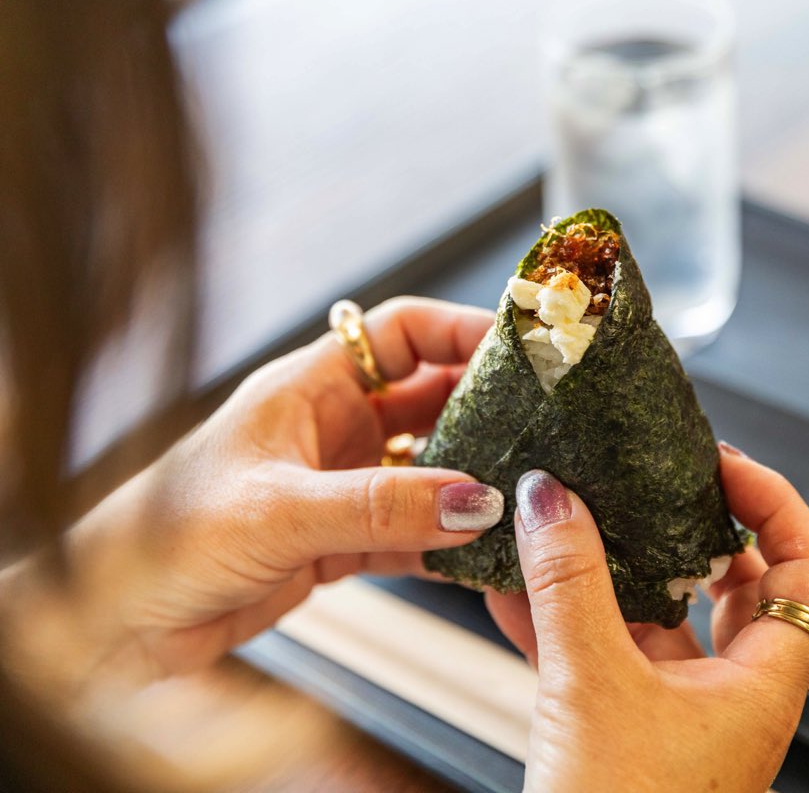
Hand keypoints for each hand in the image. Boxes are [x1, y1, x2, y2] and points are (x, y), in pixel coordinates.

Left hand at [3, 297, 499, 689]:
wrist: (119, 622)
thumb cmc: (165, 537)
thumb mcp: (279, 508)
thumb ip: (382, 505)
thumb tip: (478, 500)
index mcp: (309, 387)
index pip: (402, 333)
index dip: (463, 330)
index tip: (524, 348)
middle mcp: (331, 427)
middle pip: (430, 398)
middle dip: (486, 408)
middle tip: (546, 423)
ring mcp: (341, 485)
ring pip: (429, 468)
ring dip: (472, 481)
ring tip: (528, 493)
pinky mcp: (341, 542)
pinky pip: (414, 532)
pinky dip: (449, 543)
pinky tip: (484, 556)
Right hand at [485, 447, 808, 791]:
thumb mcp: (592, 688)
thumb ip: (569, 586)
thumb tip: (550, 499)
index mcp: (762, 683)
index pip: (807, 566)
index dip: (773, 503)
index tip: (718, 463)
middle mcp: (733, 692)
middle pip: (739, 582)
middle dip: (693, 525)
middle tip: (655, 481)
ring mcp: (680, 710)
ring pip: (665, 615)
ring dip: (619, 567)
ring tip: (581, 516)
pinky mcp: (628, 726)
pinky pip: (604, 651)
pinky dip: (565, 615)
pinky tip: (512, 586)